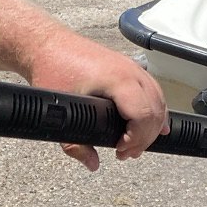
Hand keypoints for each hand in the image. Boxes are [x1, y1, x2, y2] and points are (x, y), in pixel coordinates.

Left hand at [21, 31, 169, 171]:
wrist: (47, 44)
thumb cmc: (52, 67)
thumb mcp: (59, 111)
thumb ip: (74, 143)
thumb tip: (92, 163)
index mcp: (118, 79)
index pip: (144, 114)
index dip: (137, 138)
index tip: (120, 149)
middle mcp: (130, 71)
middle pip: (155, 111)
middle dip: (144, 138)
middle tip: (126, 153)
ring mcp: (132, 67)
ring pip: (159, 101)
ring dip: (152, 126)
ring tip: (134, 145)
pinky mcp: (129, 67)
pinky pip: (154, 91)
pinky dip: (156, 110)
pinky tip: (156, 125)